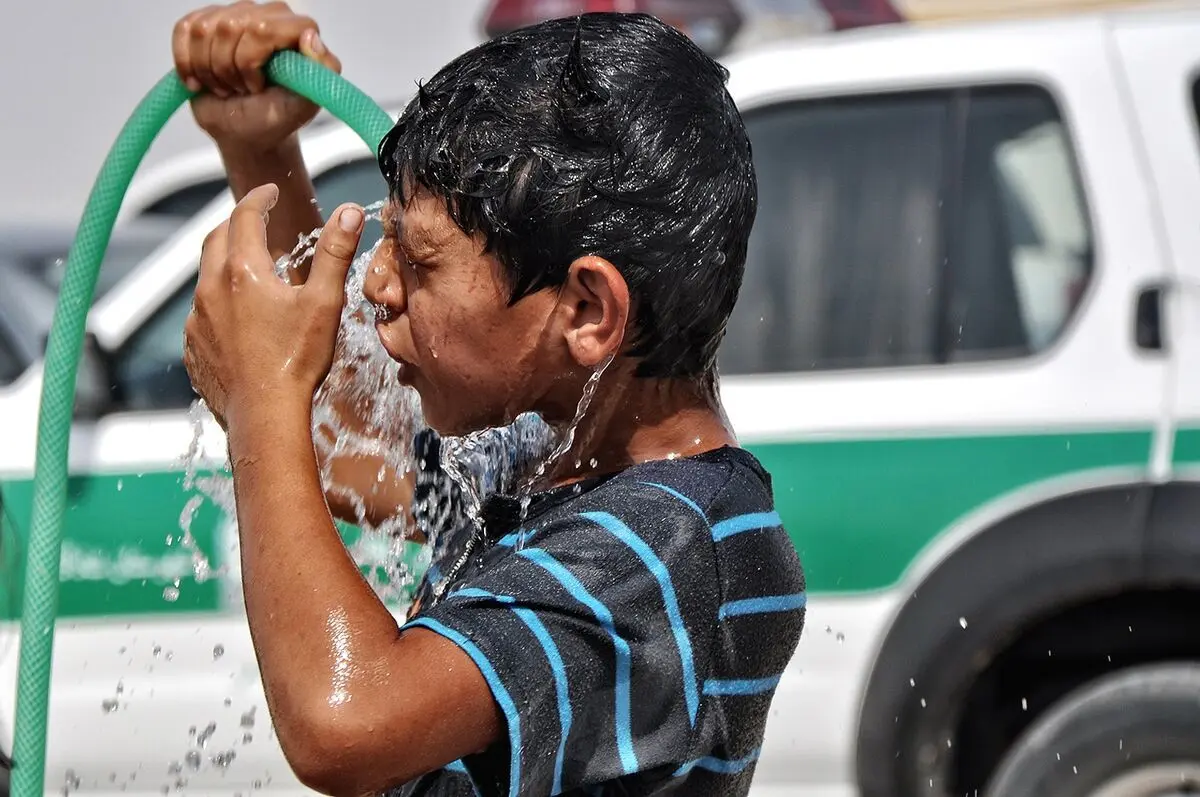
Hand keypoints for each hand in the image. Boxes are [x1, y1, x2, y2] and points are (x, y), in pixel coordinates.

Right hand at [173, 1, 341, 152]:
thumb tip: (310, 36)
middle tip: (242, 90)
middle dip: (229, 69)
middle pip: (229, 28)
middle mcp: (267, 14)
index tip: (257, 86)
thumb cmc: (276, 117)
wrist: (247, 130)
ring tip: (227, 87)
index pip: (264, 28)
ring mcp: (236, 15)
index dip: (252, 60)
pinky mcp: (206, 23)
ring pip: (204, 30)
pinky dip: (186, 63)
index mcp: (295, 29)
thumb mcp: (305, 102)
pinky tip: (201, 81)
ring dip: (209, 69)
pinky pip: (183, 31)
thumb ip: (321, 70)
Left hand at [183, 184, 363, 431]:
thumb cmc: (297, 361)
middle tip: (256, 222)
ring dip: (225, 265)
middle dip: (236, 224)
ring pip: (206, 277)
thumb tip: (350, 211)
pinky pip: (202, 314)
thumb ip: (335, 253)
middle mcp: (211, 289)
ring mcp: (197, 320)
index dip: (259, 199)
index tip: (270, 192)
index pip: (245, 216)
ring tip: (251, 271)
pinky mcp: (194, 347)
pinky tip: (238, 317)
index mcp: (243, 272)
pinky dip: (218, 303)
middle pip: (216, 239)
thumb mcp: (324, 302)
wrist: (264, 416)